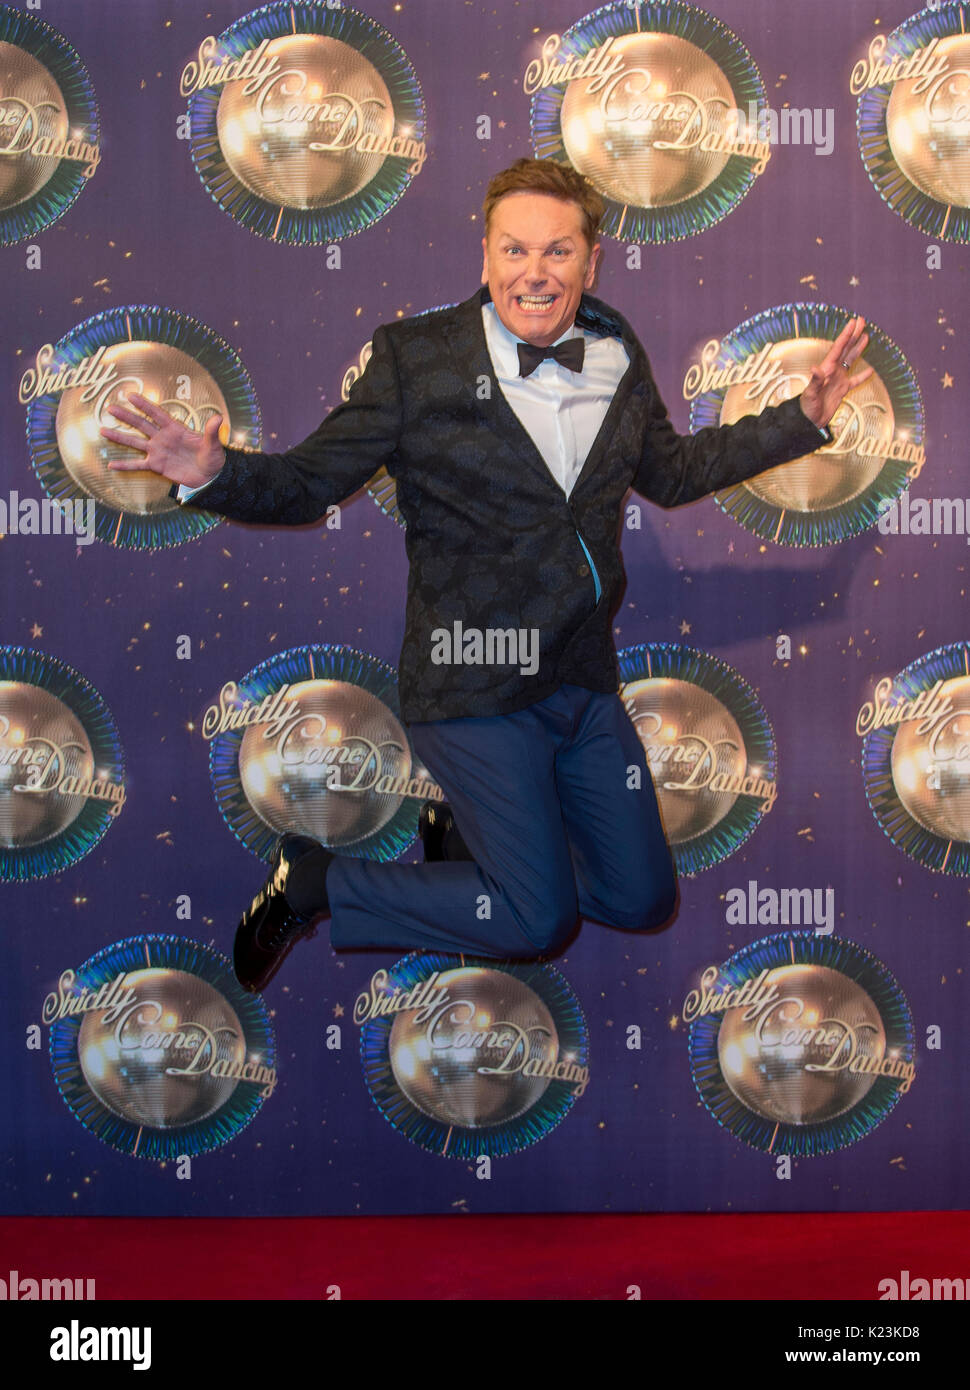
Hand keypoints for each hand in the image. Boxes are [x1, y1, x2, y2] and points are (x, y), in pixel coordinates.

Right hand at [99, 392, 225, 488]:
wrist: (210, 476)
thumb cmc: (212, 457)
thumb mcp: (213, 445)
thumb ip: (212, 432)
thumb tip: (219, 417)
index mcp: (175, 429)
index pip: (157, 414)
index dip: (145, 405)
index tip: (130, 396)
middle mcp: (163, 437)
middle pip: (141, 424)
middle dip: (126, 416)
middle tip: (110, 408)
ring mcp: (158, 451)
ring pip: (135, 442)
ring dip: (119, 436)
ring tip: (103, 430)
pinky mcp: (156, 465)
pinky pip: (138, 465)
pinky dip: (125, 465)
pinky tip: (111, 465)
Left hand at [798, 315, 873, 430]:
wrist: (809, 422)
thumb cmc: (806, 408)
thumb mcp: (810, 394)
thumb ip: (814, 380)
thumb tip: (815, 368)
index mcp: (826, 369)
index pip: (838, 348)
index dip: (846, 335)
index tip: (853, 323)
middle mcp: (833, 371)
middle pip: (846, 349)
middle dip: (853, 335)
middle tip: (861, 321)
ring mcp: (838, 379)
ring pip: (850, 360)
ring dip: (858, 348)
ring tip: (866, 336)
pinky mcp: (842, 390)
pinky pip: (855, 381)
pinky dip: (862, 376)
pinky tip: (870, 371)